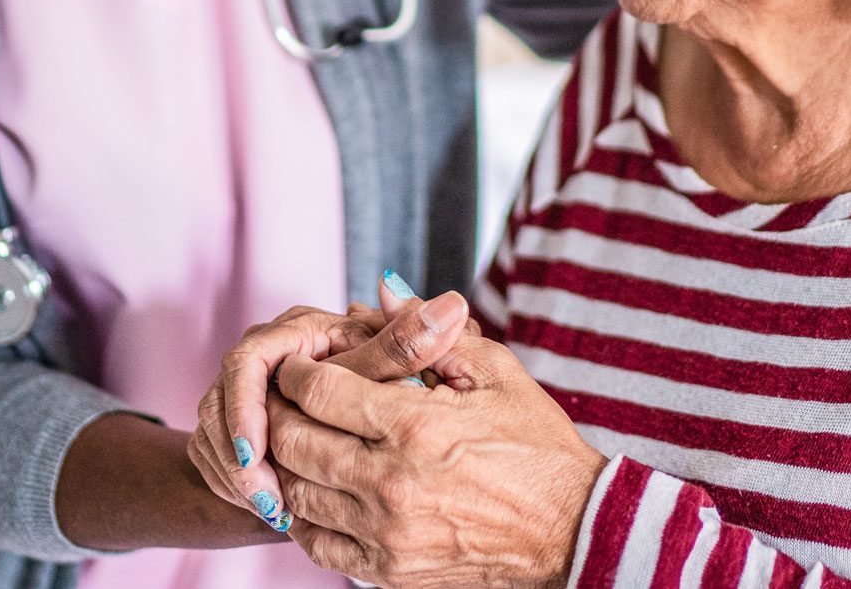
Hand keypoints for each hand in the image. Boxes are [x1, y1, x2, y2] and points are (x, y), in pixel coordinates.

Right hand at [188, 274, 471, 530]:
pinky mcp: (231, 425)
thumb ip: (413, 344)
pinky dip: (236, 486)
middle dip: (239, 453)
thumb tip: (451, 305)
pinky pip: (215, 457)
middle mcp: (263, 355)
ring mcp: (241, 390)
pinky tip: (270, 511)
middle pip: (221, 401)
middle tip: (268, 498)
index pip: (248, 360)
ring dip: (239, 476)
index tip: (258, 452)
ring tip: (275, 511)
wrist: (370, 427)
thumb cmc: (387, 386)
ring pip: (214, 434)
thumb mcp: (397, 369)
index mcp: (296, 331)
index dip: (246, 408)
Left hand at [266, 327, 605, 587]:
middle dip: (279, 411)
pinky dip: (302, 515)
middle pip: (295, 440)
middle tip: (281, 395)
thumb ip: (432, 333)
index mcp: (416, 426)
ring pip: (297, 493)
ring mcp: (386, 534)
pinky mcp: (388, 570)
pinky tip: (314, 490)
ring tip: (294, 438)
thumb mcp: (496, 374)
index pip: (320, 390)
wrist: (571, 532)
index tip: (300, 362)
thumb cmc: (536, 446)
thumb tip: (384, 290)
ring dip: (286, 461)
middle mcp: (391, 483)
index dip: (299, 370)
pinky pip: (316, 543)